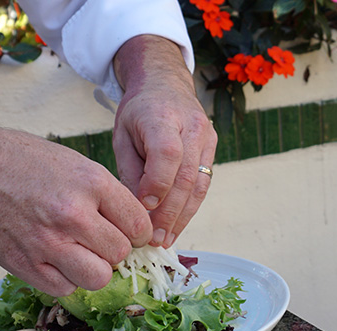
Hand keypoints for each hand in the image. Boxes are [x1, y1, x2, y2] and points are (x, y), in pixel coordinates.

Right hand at [0, 90, 151, 297]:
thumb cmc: (20, 159)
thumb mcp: (72, 162)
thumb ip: (104, 194)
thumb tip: (132, 226)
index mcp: (90, 182)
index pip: (139, 223)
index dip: (138, 230)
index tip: (130, 231)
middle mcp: (72, 214)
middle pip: (121, 253)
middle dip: (115, 249)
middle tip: (100, 240)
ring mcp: (46, 242)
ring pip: (98, 277)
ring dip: (94, 268)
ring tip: (82, 254)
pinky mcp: (23, 263)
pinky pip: (64, 288)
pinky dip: (65, 279)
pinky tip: (56, 261)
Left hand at [113, 35, 216, 247]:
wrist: (165, 85)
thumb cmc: (138, 113)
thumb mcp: (123, 136)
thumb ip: (131, 170)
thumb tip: (137, 210)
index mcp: (162, 117)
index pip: (167, 154)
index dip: (157, 185)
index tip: (142, 210)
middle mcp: (192, 126)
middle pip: (186, 176)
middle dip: (169, 213)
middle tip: (154, 239)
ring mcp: (207, 137)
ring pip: (199, 184)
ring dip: (182, 217)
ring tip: (165, 239)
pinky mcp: (213, 148)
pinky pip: (203, 184)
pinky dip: (190, 208)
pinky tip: (176, 226)